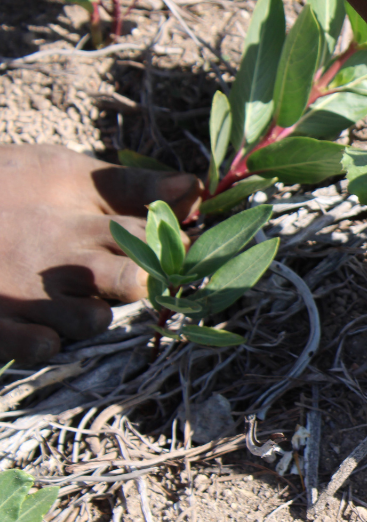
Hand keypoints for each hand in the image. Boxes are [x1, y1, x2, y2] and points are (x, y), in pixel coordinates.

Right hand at [0, 145, 200, 362]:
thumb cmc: (1, 187)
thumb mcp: (61, 173)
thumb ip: (129, 185)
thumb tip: (193, 187)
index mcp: (81, 219)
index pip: (150, 237)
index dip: (171, 245)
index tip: (176, 247)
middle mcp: (60, 259)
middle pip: (133, 280)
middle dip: (146, 281)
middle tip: (137, 278)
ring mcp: (27, 295)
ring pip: (92, 320)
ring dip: (93, 315)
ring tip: (74, 301)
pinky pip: (39, 348)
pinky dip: (46, 343)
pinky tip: (41, 329)